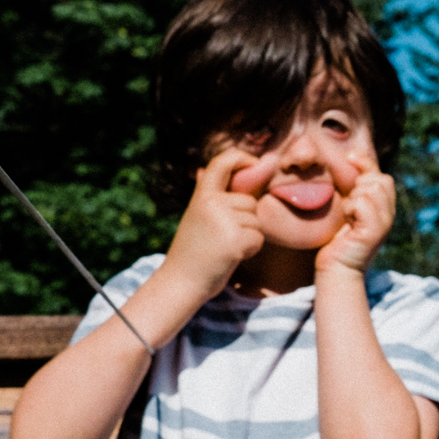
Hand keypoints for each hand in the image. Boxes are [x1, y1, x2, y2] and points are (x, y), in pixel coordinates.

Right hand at [159, 146, 268, 300]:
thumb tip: (207, 170)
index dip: (242, 157)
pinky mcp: (235, 239)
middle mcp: (211, 203)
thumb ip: (211, 195)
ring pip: (256, 221)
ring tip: (224, 247)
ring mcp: (223, 221)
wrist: (180, 282)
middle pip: (250, 201)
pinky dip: (251, 250)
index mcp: (201, 195)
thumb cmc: (192, 251)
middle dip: (246, 220)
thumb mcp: (196, 216)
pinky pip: (259, 238)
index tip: (255, 162)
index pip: (222, 162)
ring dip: (248, 236)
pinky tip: (231, 256)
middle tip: (223, 237)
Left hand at [315, 167, 395, 276]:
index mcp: (384, 209)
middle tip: (349, 206)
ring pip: (371, 189)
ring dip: (353, 198)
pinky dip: (351, 208)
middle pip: (380, 180)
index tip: (349, 157)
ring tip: (348, 215)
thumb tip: (352, 157)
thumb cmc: (338, 240)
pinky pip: (362, 203)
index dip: (366, 164)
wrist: (336, 268)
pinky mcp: (374, 232)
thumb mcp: (349, 208)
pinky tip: (348, 222)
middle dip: (360, 185)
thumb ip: (355, 188)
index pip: (382, 176)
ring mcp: (384, 224)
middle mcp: (389, 215)